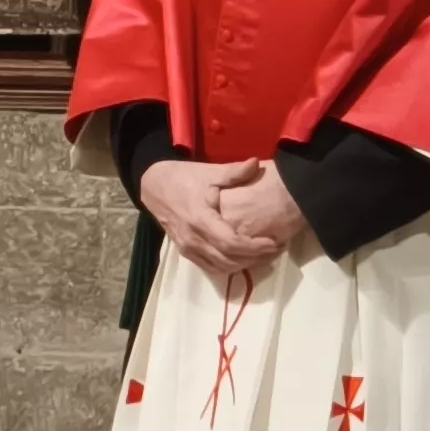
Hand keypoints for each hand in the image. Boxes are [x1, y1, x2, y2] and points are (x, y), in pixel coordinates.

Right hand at [136, 156, 289, 290]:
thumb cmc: (183, 178)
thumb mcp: (209, 172)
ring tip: (263, 256)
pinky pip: (210, 268)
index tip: (273, 243)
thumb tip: (257, 163)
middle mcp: (193, 239)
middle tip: (275, 250)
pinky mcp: (185, 252)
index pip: (231, 243)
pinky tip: (243, 259)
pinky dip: (229, 267)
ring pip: (220, 268)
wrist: (153, 187)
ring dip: (243, 265)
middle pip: (228, 260)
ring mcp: (188, 248)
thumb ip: (234, 172)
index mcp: (200, 220)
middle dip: (255, 259)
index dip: (254, 247)